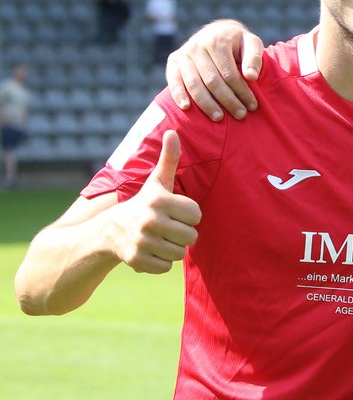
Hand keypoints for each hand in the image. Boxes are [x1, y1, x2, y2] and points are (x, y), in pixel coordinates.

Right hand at [110, 130, 201, 273]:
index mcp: (159, 200)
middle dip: (182, 233)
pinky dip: (160, 262)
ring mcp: (142, 242)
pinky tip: (150, 251)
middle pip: (192, 236)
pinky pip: (166, 267)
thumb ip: (169, 159)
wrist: (108, 231)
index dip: (188, 215)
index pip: (197, 215)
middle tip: (168, 228)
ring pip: (180, 253)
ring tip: (159, 238)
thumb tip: (173, 132)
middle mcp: (150, 221)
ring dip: (173, 248)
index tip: (175, 211)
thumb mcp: (156, 182)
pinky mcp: (137, 261)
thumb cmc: (143, 204)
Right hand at [165, 19, 263, 120]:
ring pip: (194, 84)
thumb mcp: (252, 43)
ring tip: (218, 118)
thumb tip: (251, 77)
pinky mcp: (174, 60)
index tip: (252, 105)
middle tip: (240, 115)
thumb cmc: (238, 42)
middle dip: (227, 100)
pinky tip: (186, 108)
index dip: (241, 91)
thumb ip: (254, 58)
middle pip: (212, 81)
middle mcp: (198, 46)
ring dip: (206, 103)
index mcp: (218, 41)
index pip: (229, 73)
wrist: (218, 31)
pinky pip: (173, 80)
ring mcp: (184, 53)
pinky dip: (178, 94)